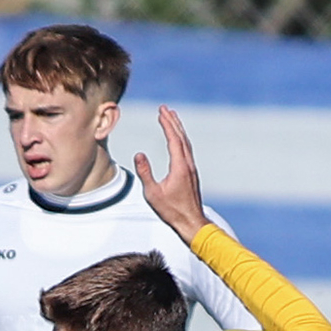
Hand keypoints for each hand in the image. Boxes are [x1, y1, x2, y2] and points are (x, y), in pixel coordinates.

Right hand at [133, 105, 211, 245]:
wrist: (191, 221)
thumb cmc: (171, 210)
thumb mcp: (152, 193)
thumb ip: (146, 173)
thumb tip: (139, 155)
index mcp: (180, 167)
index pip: (173, 140)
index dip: (167, 125)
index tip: (162, 112)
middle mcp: (188, 164)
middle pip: (181, 138)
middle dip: (173, 122)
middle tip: (165, 109)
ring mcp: (191, 168)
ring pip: (186, 143)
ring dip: (178, 129)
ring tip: (172, 118)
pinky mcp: (191, 173)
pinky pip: (187, 150)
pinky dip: (181, 139)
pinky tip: (177, 139)